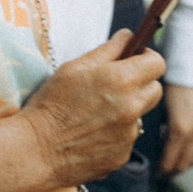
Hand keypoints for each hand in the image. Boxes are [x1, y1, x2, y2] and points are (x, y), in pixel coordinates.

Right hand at [20, 36, 164, 187]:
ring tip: (95, 114)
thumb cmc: (51, 104)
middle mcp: (131, 108)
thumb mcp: (75, 68)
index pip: (157, 63)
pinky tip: (91, 134)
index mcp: (121, 80)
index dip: (146, 59)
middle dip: (141, 84)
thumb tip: (128, 35)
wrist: (35, 150)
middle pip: (155, 90)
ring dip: (127, 110)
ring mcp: (128, 135)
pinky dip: (115, 134)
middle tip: (116, 85)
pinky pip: (127, 138)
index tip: (134, 60)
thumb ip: (108, 49)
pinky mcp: (122, 156)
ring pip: (140, 115)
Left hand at [160, 83, 192, 175]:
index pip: (170, 161)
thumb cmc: (170, 83)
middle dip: (173, 169)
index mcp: (179, 129)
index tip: (156, 173)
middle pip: (184, 163)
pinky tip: (189, 148)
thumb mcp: (159, 107)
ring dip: (186, 161)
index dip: (162, 170)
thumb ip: (158, 128)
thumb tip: (152, 145)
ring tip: (176, 162)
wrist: (192, 65)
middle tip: (164, 171)